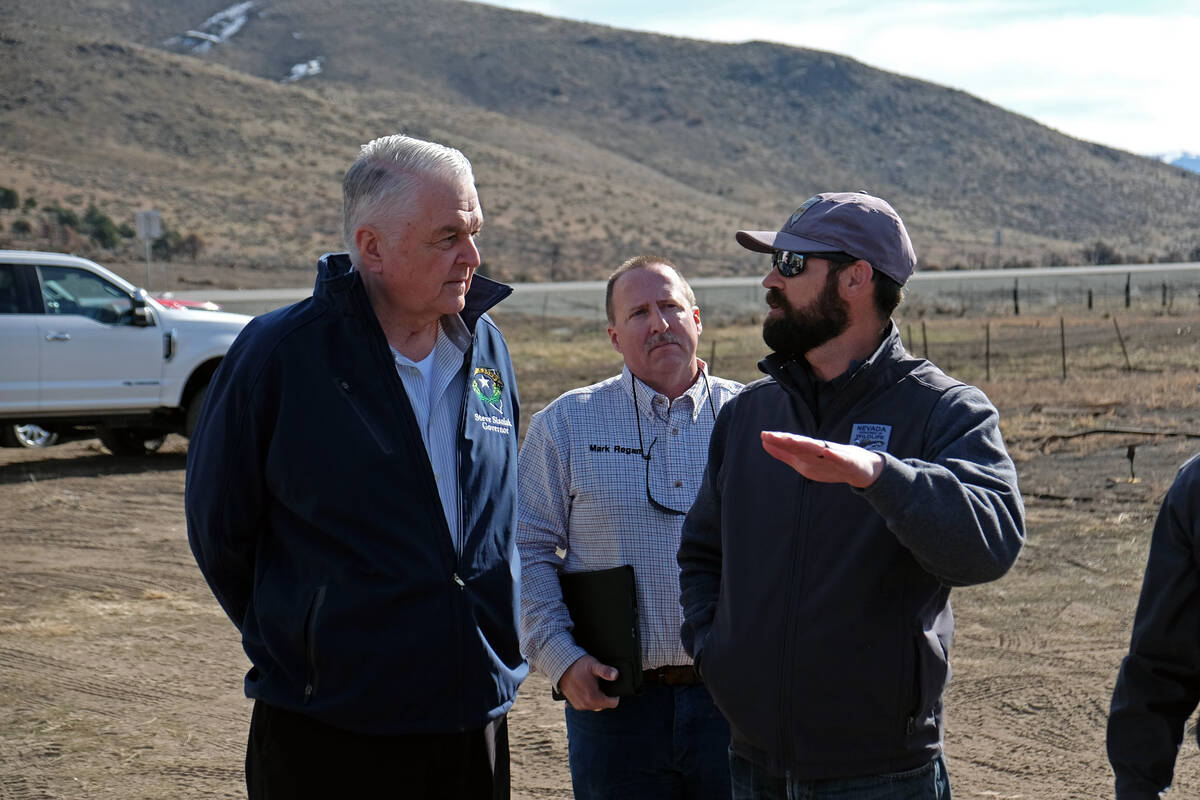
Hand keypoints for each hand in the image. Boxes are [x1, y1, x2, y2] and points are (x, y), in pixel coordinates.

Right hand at [558, 655, 620, 711]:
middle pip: (605, 705)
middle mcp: (586, 705)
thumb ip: (606, 671)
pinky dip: (590, 699)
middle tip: (601, 683)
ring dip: (598, 698)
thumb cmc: (579, 665)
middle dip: (605, 696)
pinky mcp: (576, 705)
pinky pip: (588, 705)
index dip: (615, 695)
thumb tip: (616, 675)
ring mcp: (581, 706)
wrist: (562, 667)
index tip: (611, 686)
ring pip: (597, 706)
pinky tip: (588, 689)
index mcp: (593, 697)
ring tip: (593, 686)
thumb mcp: (594, 665)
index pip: (613, 703)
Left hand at [760, 431, 883, 488]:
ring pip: (819, 448)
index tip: (764, 435)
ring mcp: (836, 454)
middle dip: (788, 440)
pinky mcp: (849, 461)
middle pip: (802, 444)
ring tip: (792, 440)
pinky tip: (828, 451)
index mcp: (810, 451)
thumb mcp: (804, 461)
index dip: (779, 440)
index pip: (792, 445)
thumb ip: (785, 453)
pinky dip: (835, 454)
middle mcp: (821, 450)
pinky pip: (841, 458)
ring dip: (806, 444)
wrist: (862, 469)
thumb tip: (764, 443)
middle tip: (773, 436)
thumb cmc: (831, 462)